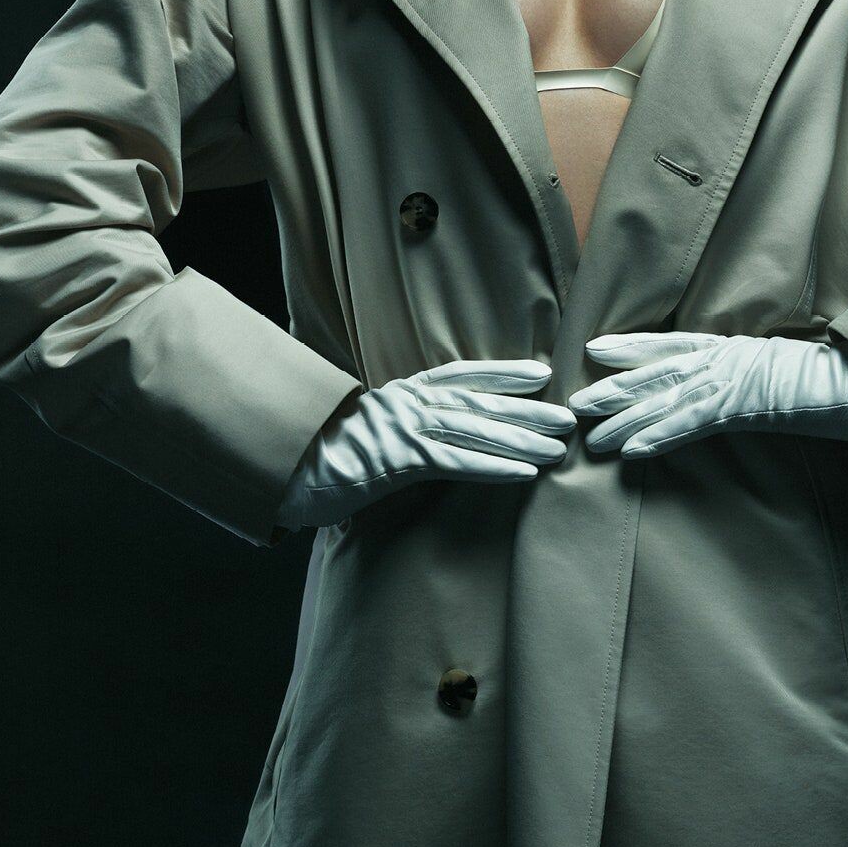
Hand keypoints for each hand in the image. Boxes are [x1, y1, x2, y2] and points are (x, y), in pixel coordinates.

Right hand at [276, 357, 575, 529]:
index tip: (538, 373)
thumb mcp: (362, 433)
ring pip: (475, 430)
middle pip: (479, 402)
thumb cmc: (315, 454)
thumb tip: (414, 441)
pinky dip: (493, 467)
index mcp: (399, 394)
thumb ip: (393, 431)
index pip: (460, 376)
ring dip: (521, 439)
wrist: (278, 465)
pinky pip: (455, 462)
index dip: (501, 373)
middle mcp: (406, 403)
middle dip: (527, 409)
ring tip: (558, 447)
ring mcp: (402, 428)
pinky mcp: (397, 459)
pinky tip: (525, 473)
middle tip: (569, 416)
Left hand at [567, 330, 847, 457]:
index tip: (597, 349)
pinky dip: (661, 436)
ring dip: (626, 420)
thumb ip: (755, 376)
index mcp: (735, 348)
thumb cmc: (836, 379)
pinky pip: (693, 424)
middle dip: (616, 389)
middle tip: (576, 403)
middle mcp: (726, 359)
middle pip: (658, 372)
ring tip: (592, 436)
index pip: (673, 344)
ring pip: (666, 400)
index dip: (633, 347)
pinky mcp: (744, 406)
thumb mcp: (786, 371)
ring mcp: (732, 380)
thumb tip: (740, 388)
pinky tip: (634, 451)